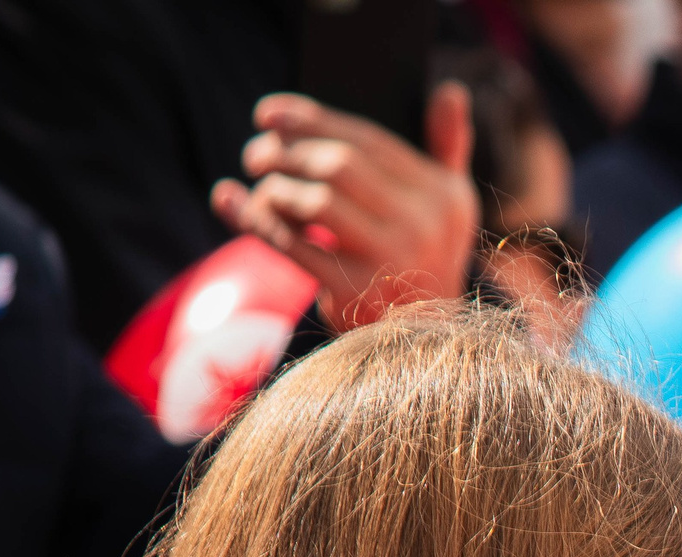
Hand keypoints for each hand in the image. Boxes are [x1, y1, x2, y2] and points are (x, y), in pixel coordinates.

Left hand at [210, 82, 478, 331]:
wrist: (428, 341)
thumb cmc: (427, 257)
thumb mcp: (450, 205)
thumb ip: (449, 147)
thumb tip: (451, 90)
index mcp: (443, 195)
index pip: (368, 141)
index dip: (313, 119)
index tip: (268, 113)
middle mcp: (424, 226)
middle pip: (340, 166)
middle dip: (287, 152)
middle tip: (255, 153)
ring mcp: (392, 261)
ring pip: (316, 202)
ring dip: (274, 189)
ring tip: (260, 188)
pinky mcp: (357, 293)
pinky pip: (294, 245)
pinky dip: (254, 219)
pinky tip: (229, 202)